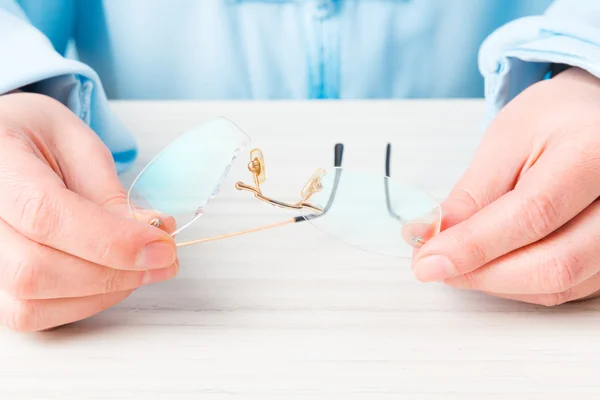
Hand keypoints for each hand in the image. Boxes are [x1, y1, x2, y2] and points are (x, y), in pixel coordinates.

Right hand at [0, 93, 177, 330]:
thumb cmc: (32, 139)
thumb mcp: (76, 144)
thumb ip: (108, 193)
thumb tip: (155, 236)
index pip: (45, 214)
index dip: (111, 240)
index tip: (162, 247)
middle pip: (35, 269)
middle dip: (115, 273)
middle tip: (164, 259)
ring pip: (30, 303)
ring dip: (102, 293)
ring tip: (138, 266)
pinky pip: (30, 315)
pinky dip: (81, 304)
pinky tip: (108, 277)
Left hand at [411, 67, 599, 305]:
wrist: (593, 124)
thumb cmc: (554, 123)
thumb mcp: (504, 142)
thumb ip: (470, 196)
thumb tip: (430, 238)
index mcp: (593, 153)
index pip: (531, 215)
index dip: (473, 246)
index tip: (426, 260)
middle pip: (554, 264)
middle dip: (482, 273)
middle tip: (435, 265)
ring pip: (559, 285)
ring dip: (498, 283)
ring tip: (460, 259)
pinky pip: (568, 289)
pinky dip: (520, 284)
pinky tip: (493, 262)